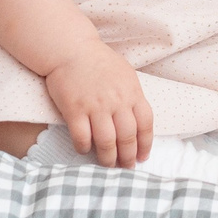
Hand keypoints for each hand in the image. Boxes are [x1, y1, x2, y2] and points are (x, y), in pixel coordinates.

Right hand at [43, 43, 154, 166]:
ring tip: (108, 165)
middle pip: (127, 137)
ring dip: (108, 158)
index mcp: (132, 92)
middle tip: (126, 168)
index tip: (142, 157)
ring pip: (106, 141)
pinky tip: (84, 150)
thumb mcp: (125, 75)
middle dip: (128, 157)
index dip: (145, 144)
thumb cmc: (99, 61)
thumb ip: (132, 96)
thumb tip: (138, 121)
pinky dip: (84, 147)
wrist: (71, 49)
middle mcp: (116, 101)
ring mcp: (95, 106)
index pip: (145, 124)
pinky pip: (81, 136)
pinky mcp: (74, 109)